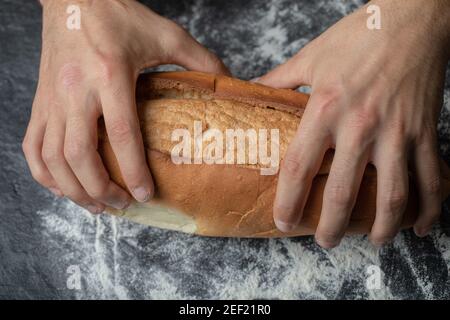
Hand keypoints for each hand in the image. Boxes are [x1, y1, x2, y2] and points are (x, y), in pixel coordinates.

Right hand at [23, 0, 228, 212]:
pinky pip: (33, 146)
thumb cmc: (118, 15)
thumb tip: (229, 82)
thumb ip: (200, 59)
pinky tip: (63, 185)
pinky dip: (44, 173)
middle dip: (101, 190)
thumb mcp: (166, 33)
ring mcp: (53, 99)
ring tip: (97, 205)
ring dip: (74, 189)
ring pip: (53, 158)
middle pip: (80, 156)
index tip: (146, 194)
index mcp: (111, 76)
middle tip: (122, 205)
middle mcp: (76, 92)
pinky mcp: (41, 102)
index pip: (122, 135)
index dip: (134, 171)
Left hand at [257, 0, 449, 246]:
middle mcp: (361, 126)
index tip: (283, 220)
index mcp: (325, 108)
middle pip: (342, 193)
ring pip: (392, 195)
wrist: (411, 18)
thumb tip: (251, 91)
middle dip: (330, 226)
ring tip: (371, 241)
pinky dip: (429, 207)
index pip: (298, 167)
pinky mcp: (425, 132)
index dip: (288, 201)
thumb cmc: (358, 35)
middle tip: (323, 241)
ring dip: (381, 227)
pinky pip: (433, 178)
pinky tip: (420, 225)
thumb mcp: (309, 56)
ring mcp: (397, 132)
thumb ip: (278, 80)